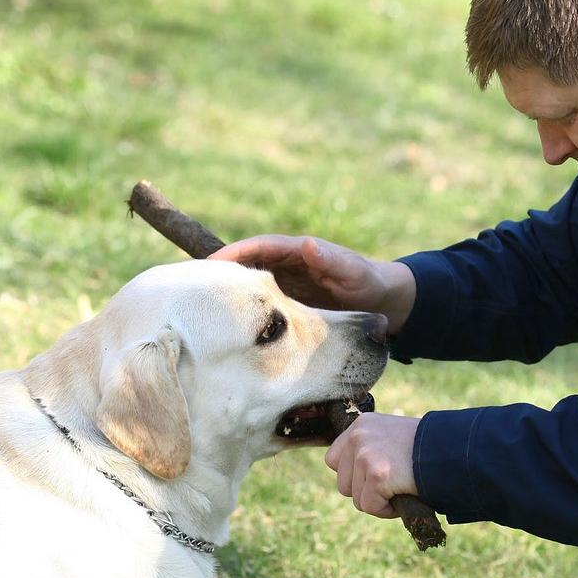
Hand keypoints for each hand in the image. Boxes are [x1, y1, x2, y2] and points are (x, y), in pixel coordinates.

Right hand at [209, 234, 415, 331]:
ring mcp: (284, 287)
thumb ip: (332, 260)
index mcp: (297, 251)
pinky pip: (262, 309)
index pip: (257, 247)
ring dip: (229, 298)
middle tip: (192, 290)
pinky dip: (246, 316)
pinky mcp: (287, 307)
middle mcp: (285, 266)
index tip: (209, 266)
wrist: (385, 304)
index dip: (232, 254)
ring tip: (201, 312)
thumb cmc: (369, 281)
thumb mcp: (354, 271)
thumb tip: (309, 244)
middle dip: (220, 275)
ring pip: (250, 289)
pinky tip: (230, 333)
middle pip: (245, 266)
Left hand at [324, 413, 419, 516]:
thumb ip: (370, 448)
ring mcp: (366, 456)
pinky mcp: (377, 475)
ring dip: (378, 501)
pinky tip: (403, 495)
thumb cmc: (426, 449)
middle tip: (392, 485)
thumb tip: (353, 476)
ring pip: (357, 499)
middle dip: (366, 491)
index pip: (333, 460)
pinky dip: (387, 510)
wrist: (450, 451)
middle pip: (343, 484)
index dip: (353, 475)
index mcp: (360, 425)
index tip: (374, 477)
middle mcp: (358, 437)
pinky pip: (371, 506)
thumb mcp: (391, 437)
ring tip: (400, 488)